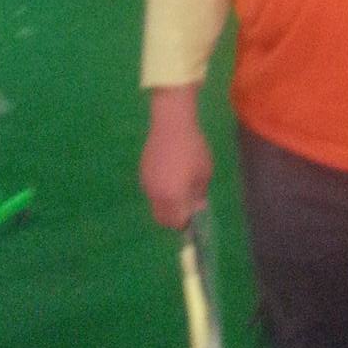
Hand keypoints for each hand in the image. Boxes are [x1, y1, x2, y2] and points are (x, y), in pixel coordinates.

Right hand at [140, 92, 212, 229]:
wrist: (171, 125)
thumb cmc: (192, 148)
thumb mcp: (204, 172)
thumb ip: (199, 194)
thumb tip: (198, 207)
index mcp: (173, 197)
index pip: (176, 222)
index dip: (186, 222)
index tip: (195, 216)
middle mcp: (156, 195)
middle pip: (162, 218)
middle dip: (174, 218)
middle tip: (187, 207)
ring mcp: (147, 184)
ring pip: (155, 204)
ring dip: (167, 204)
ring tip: (181, 187)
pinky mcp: (143, 173)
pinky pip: (152, 191)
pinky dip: (161, 192)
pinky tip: (171, 175)